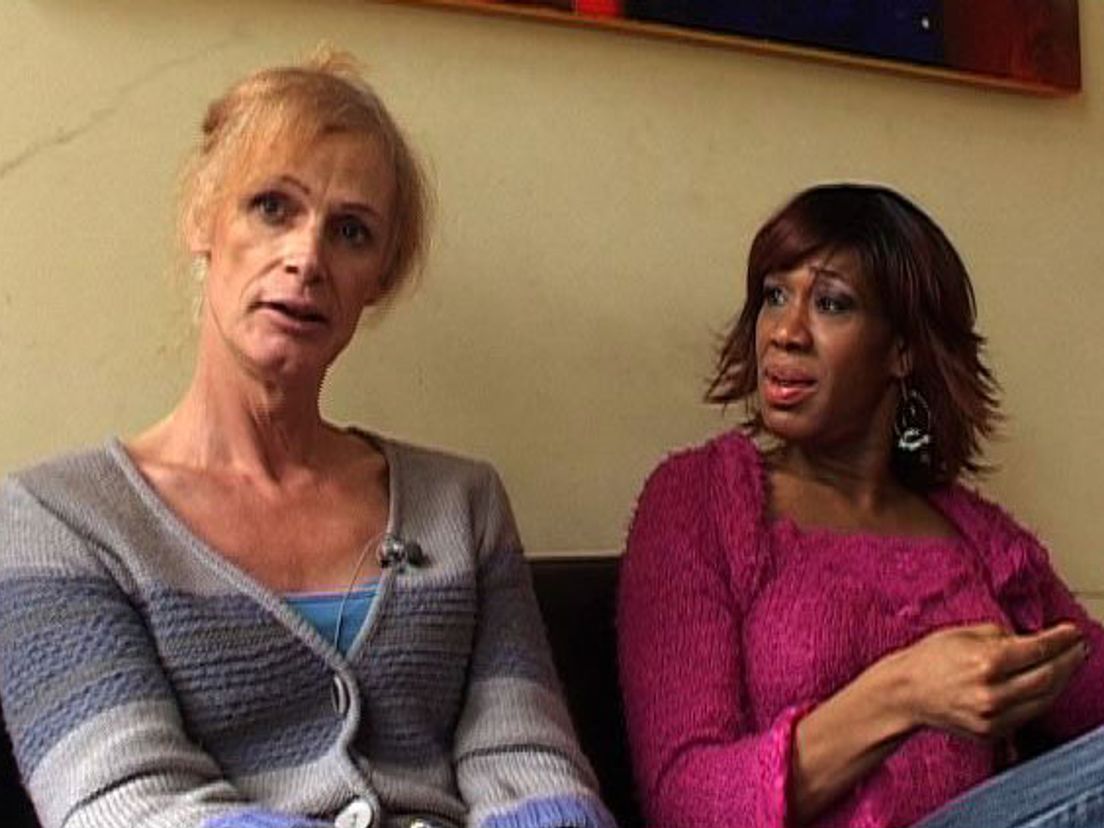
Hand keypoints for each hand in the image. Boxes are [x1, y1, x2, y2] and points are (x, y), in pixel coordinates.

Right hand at [886, 622, 1087, 739]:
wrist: (905, 693)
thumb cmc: (929, 658)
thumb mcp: (963, 633)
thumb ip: (1002, 635)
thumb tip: (1032, 640)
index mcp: (986, 661)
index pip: (1039, 649)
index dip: (1062, 639)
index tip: (1072, 632)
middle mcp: (993, 692)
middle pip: (1050, 676)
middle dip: (1070, 659)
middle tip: (1080, 647)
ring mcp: (994, 717)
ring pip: (1045, 699)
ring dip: (1063, 680)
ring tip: (1070, 665)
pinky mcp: (992, 733)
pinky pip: (1028, 714)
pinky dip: (1043, 698)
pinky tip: (1048, 685)